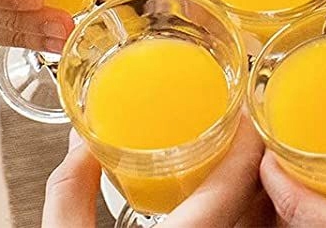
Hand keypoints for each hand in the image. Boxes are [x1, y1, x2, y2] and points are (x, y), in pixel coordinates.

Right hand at [42, 119, 271, 227]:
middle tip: (244, 127)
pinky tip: (228, 205)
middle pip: (254, 201)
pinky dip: (242, 221)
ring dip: (254, 194)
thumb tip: (81, 146)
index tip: (246, 109)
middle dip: (254, 160)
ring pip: (252, 226)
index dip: (249, 138)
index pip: (239, 180)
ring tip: (241, 160)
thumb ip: (70, 197)